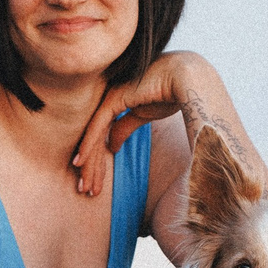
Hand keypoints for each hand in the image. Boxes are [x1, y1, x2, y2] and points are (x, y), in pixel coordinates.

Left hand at [70, 51, 204, 196]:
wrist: (187, 78)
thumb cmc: (169, 93)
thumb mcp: (143, 116)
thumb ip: (124, 128)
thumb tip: (111, 146)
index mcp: (113, 100)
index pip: (100, 134)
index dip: (97, 160)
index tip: (94, 182)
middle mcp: (108, 97)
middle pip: (94, 137)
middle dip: (91, 166)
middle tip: (86, 190)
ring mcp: (110, 96)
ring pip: (93, 135)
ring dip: (89, 162)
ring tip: (85, 185)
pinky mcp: (114, 98)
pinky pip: (97, 126)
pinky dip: (88, 145)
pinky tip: (80, 162)